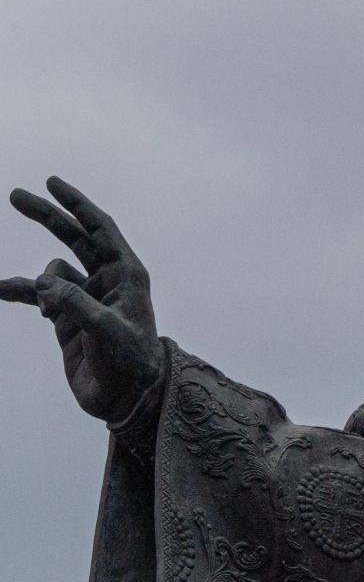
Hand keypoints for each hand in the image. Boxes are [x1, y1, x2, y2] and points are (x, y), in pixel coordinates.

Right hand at [2, 177, 163, 425]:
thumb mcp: (107, 331)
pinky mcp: (65, 318)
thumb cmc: (130, 362)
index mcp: (126, 274)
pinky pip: (36, 297)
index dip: (78, 204)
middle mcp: (105, 281)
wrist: (126, 399)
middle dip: (47, 216)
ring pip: (51, 273)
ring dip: (35, 285)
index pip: (100, 228)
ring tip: (39, 308)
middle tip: (15, 195)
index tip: (52, 182)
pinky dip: (17, 292)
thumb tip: (42, 282)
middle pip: (73, 237)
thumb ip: (75, 303)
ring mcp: (84, 298)